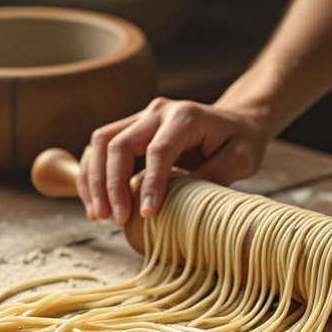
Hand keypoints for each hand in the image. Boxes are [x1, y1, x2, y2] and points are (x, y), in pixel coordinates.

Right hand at [78, 97, 268, 225]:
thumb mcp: (240, 160)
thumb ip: (214, 176)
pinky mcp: (129, 128)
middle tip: (117, 219)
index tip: (145, 215)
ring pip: (101, 142)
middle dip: (113, 185)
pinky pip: (99, 147)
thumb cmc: (240, 142)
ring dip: (95, 180)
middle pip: (120, 144)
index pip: (158, 151)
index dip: (148, 184)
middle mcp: (157, 112)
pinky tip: (94, 202)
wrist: (236, 122)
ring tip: (99, 215)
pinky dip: (91, 174)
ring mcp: (140, 117)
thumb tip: (179, 201)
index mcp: (186, 117)